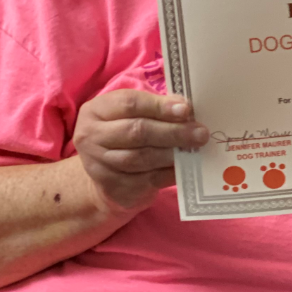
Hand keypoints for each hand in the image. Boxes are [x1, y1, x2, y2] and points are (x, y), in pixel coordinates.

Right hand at [73, 89, 207, 211]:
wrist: (106, 178)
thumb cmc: (124, 137)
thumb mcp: (131, 116)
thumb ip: (153, 109)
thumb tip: (185, 109)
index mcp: (96, 111)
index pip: (129, 104)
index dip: (159, 106)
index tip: (186, 109)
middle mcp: (91, 137)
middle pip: (136, 131)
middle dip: (172, 132)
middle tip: (200, 133)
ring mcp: (99, 165)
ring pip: (141, 158)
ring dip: (172, 153)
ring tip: (194, 149)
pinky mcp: (113, 188)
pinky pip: (147, 179)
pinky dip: (169, 173)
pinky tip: (185, 167)